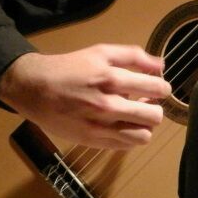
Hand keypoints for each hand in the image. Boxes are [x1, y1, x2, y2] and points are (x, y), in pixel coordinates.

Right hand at [0, 44, 171, 148]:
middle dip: (156, 108)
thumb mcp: (99, 51)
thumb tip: (160, 64)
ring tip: (136, 115)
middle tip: (148, 102)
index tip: (159, 87)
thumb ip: (132, 55)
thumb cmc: (69, 68)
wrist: (34, 89)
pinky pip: (125, 146)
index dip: (163, 88)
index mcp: (111, 78)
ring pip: (142, 136)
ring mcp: (100, 126)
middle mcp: (107, 105)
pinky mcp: (92, 141)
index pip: (154, 88)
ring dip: (144, 125)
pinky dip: (130, 136)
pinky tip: (122, 124)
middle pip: (153, 116)